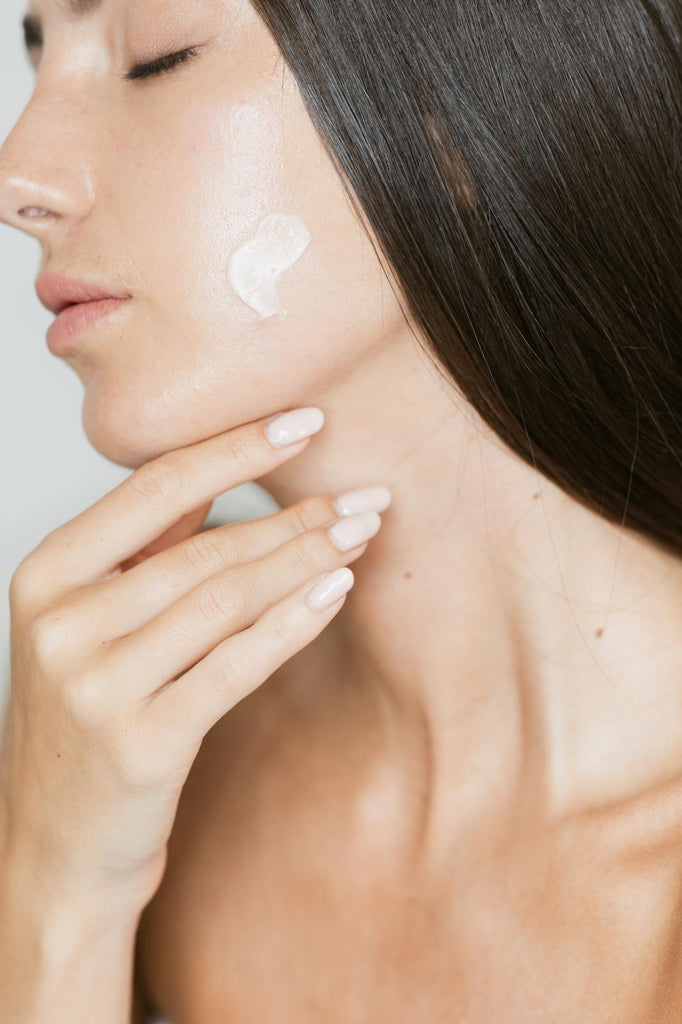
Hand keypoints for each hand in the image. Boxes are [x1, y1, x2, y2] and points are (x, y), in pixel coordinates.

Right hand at [0, 408, 384, 914]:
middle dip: (295, 516)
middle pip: (204, 547)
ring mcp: (95, 686)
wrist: (54, 850)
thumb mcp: (86, 627)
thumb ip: (140, 552)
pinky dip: (293, 623)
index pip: (152, 488)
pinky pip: (236, 666)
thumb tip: (211, 478)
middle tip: (362, 493)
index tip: (304, 419)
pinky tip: (335, 593)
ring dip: (306, 561)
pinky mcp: (141, 743)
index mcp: (44, 576)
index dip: (235, 447)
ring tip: (361, 532)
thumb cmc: (80, 726)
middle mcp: (60, 624)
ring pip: (226, 599)